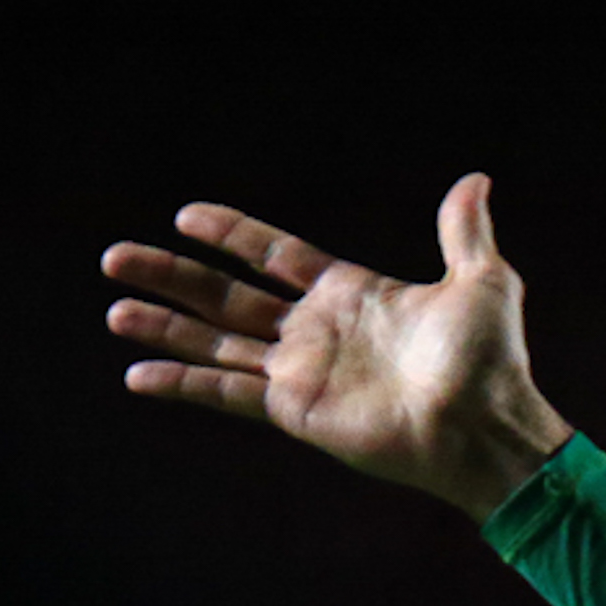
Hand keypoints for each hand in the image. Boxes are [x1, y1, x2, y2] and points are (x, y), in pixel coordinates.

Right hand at [101, 174, 574, 519]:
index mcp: (351, 295)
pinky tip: (137, 373)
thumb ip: (463, 232)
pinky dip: (182, 384)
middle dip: (174, 275)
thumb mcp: (482, 282)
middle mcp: (317, 332)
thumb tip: (475, 179)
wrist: (485, 426)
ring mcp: (303, 373)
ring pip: (215, 342)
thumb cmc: (490, 362)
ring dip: (165, 325)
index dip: (232, 235)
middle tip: (115, 256)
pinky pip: (227, 393)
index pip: (275, 256)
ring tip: (115, 307)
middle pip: (228, 296)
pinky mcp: (296, 411)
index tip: (187, 215)